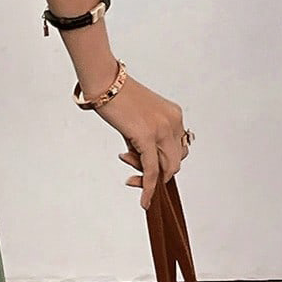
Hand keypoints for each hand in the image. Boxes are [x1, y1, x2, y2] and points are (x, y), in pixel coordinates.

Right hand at [92, 71, 190, 210]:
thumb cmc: (116, 96)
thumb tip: (139, 161)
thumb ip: (144, 140)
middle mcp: (173, 122)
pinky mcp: (147, 137)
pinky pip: (152, 170)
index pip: (177, 149)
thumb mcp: (137, 119)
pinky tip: (144, 198)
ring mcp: (162, 129)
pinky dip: (148, 187)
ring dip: (148, 180)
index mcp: (174, 115)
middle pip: (174, 161)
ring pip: (165, 168)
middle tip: (134, 178)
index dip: (164, 164)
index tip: (146, 170)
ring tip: (129, 176)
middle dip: (158, 175)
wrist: (104, 82)